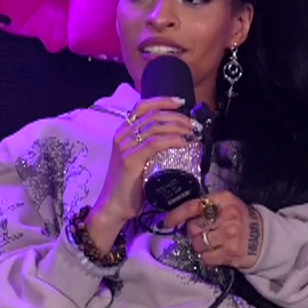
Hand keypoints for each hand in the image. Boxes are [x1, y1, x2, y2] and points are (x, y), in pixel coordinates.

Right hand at [88, 97, 200, 237]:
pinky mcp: (129, 159)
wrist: (115, 206)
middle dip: (177, 117)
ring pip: (155, 127)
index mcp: (123, 132)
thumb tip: (179, 141)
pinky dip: (171, 140)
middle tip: (193, 125)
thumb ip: (152, 149)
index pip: (142, 107)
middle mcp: (122, 135)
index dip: (162, 101)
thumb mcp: (141, 161)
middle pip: (153, 116)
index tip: (181, 102)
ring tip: (192, 134)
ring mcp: (125, 146)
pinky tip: (183, 142)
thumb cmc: (131, 186)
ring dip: (178, 128)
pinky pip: (154, 143)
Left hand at [164, 190, 260, 269]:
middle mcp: (228, 216)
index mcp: (224, 200)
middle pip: (193, 227)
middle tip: (205, 232)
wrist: (265, 237)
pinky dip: (207, 257)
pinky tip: (216, 252)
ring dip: (200, 245)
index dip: (177, 214)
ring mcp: (230, 236)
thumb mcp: (226, 204)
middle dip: (194, 232)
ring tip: (212, 242)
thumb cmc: (240, 219)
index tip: (166, 222)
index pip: (193, 206)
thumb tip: (179, 217)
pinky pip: (205, 258)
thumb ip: (206, 206)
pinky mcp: (231, 253)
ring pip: (197, 243)